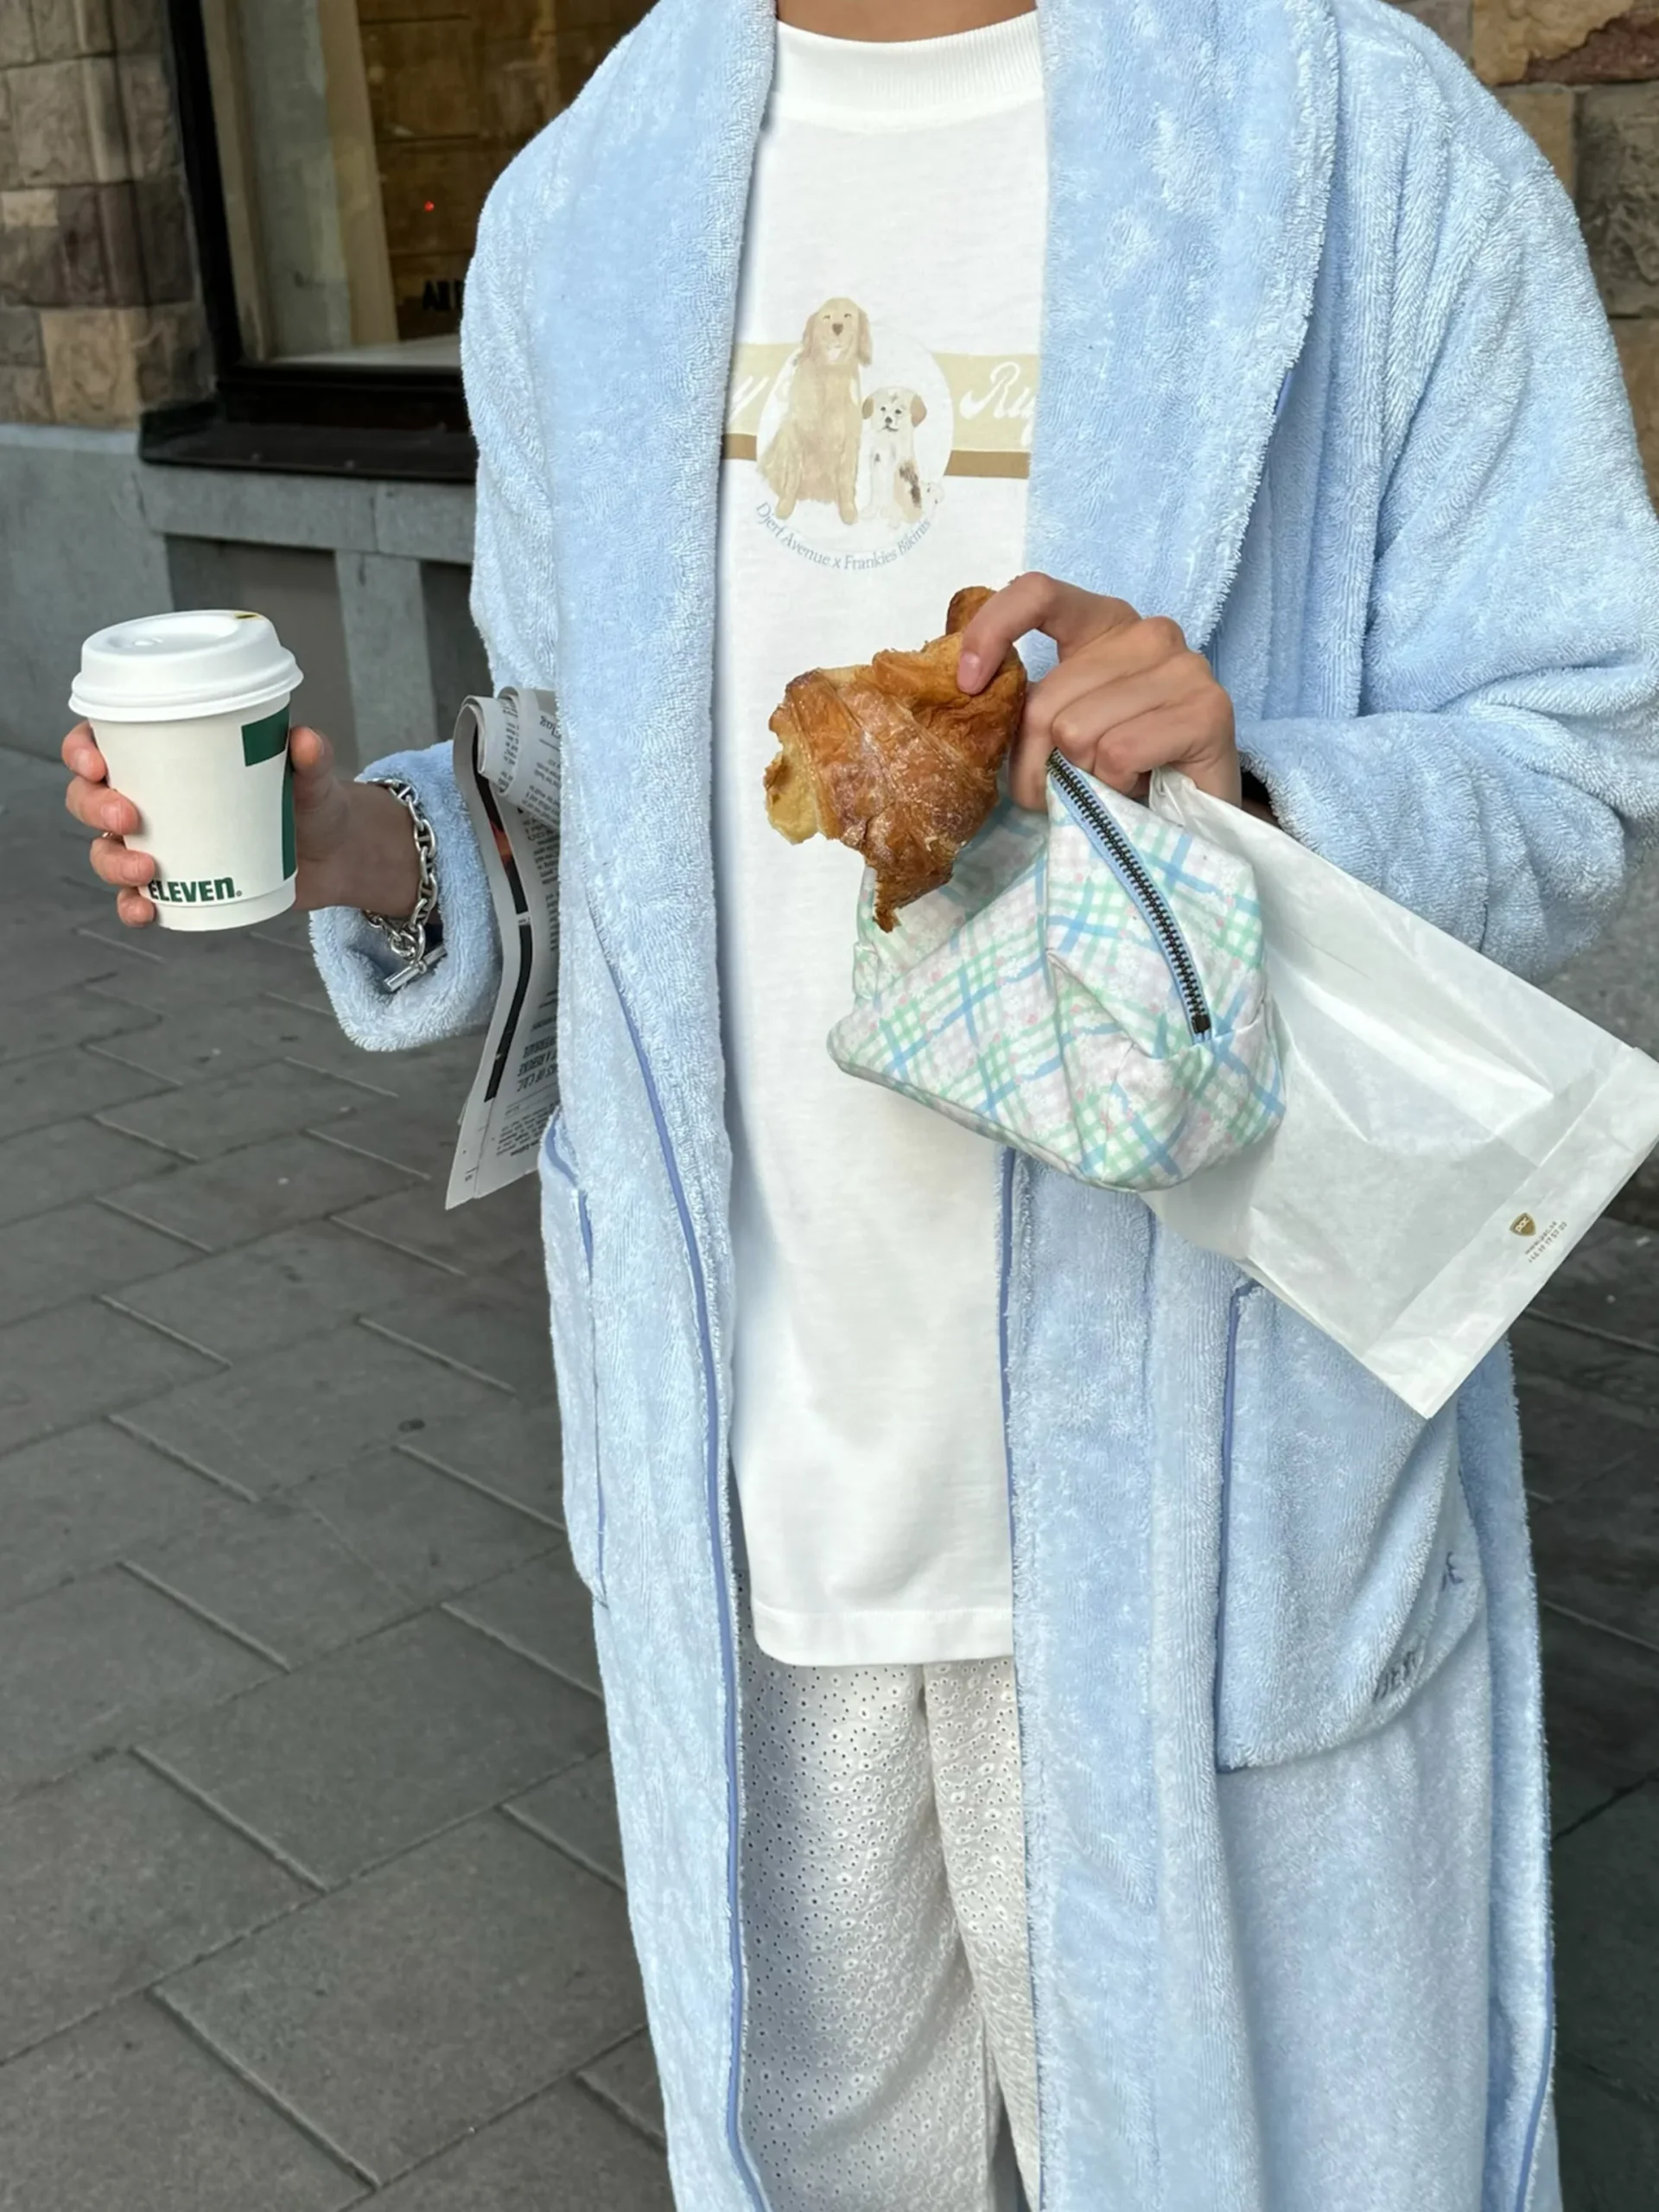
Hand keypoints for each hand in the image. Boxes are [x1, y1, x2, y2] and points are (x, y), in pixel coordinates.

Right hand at [62, 723, 421, 926]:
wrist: (334, 853)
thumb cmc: (311, 800)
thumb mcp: (313, 776)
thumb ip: (311, 757)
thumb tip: (305, 741)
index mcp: (168, 755)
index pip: (103, 741)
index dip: (83, 749)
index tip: (97, 763)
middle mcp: (152, 796)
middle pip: (89, 796)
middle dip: (94, 806)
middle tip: (129, 815)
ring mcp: (161, 842)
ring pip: (106, 849)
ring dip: (112, 861)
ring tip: (147, 869)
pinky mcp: (178, 885)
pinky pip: (137, 898)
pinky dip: (134, 907)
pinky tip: (147, 911)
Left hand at [956, 571, 1240, 812]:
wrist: (1194, 814)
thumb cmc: (1121, 767)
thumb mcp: (1062, 725)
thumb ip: (1027, 704)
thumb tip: (971, 696)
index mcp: (1104, 622)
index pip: (1037, 593)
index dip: (991, 632)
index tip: (968, 685)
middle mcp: (1147, 632)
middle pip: (1046, 699)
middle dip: (1038, 760)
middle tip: (1065, 785)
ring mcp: (1184, 667)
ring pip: (1078, 732)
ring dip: (1083, 777)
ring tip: (1113, 780)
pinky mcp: (1208, 710)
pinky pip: (1119, 754)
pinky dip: (1117, 785)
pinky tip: (1142, 784)